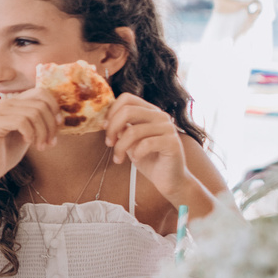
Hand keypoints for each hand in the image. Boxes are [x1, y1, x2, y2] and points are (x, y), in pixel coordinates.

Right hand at [0, 66, 60, 186]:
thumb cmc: (7, 153)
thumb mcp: (29, 133)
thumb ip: (40, 121)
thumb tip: (61, 116)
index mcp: (14, 102)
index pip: (41, 92)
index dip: (54, 107)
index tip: (58, 126)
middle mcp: (6, 102)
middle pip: (41, 103)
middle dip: (51, 124)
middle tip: (50, 142)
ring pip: (34, 113)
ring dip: (42, 132)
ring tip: (41, 147)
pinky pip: (23, 122)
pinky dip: (31, 134)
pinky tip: (28, 143)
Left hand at [103, 95, 205, 216]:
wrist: (168, 179)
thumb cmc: (149, 159)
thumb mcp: (130, 141)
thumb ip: (122, 128)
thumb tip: (106, 120)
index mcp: (150, 111)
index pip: (127, 98)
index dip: (111, 111)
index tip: (104, 127)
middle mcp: (160, 116)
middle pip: (128, 111)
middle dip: (112, 128)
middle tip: (108, 143)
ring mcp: (168, 128)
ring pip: (134, 131)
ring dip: (120, 147)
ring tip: (118, 158)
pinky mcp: (172, 143)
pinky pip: (146, 144)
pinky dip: (136, 153)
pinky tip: (136, 159)